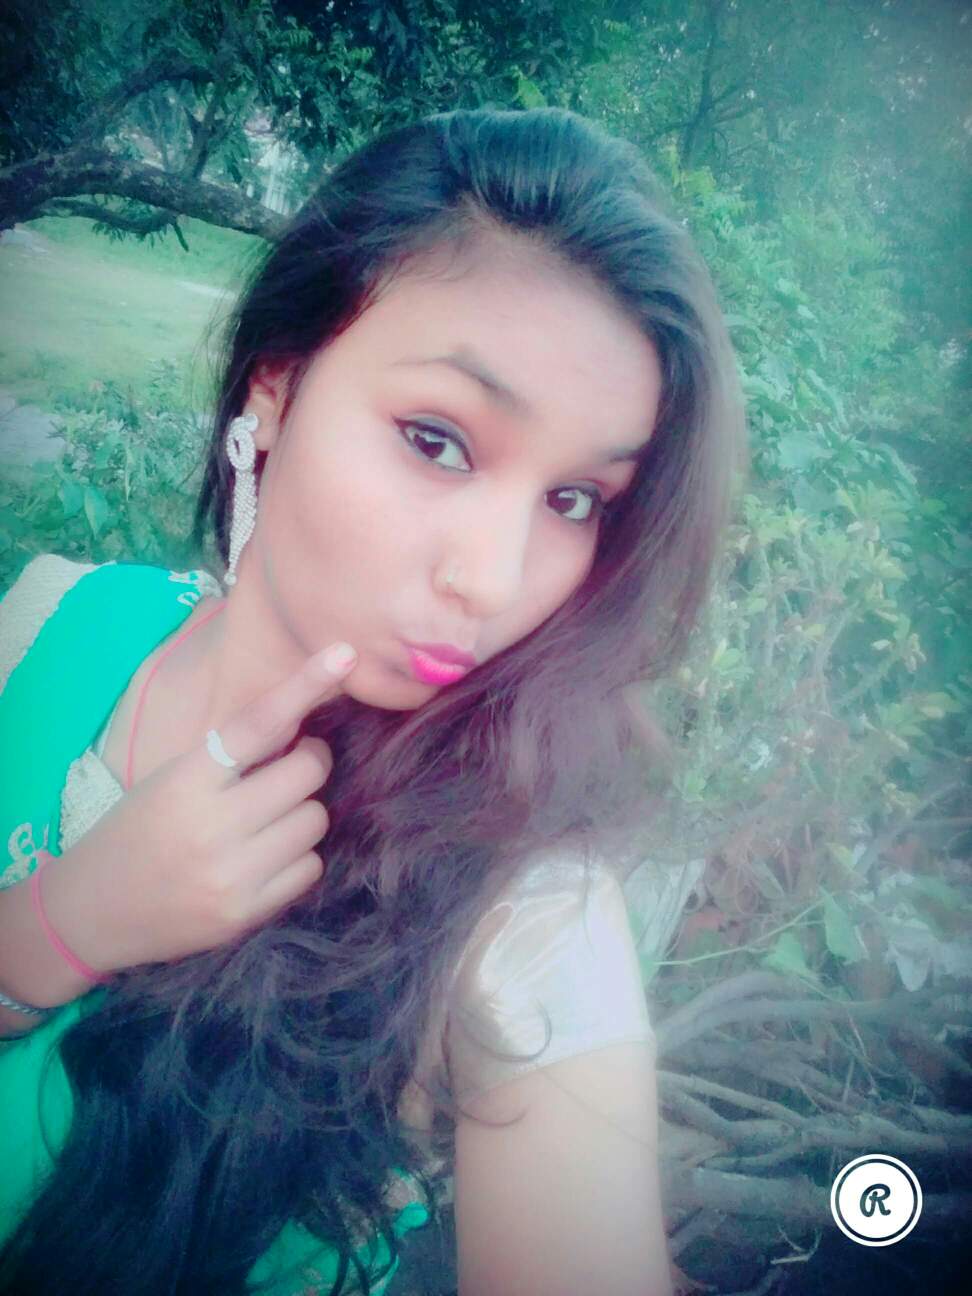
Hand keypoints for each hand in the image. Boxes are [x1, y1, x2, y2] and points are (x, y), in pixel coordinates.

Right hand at [41, 642, 356, 971]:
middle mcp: (212, 825)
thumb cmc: (135, 831)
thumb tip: (302, 722)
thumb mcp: (170, 779)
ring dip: (302, 812)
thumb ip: (230, 756)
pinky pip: (311, 868)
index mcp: (187, 779)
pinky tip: (265, 858)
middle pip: (305, 772)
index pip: (257, 723)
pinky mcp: (247, 914)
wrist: (90, 912)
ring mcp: (232, 874)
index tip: (344, 655)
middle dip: (307, 762)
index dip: (304, 686)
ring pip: (315, 820)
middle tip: (289, 766)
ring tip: (268, 819)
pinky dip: (298, 858)